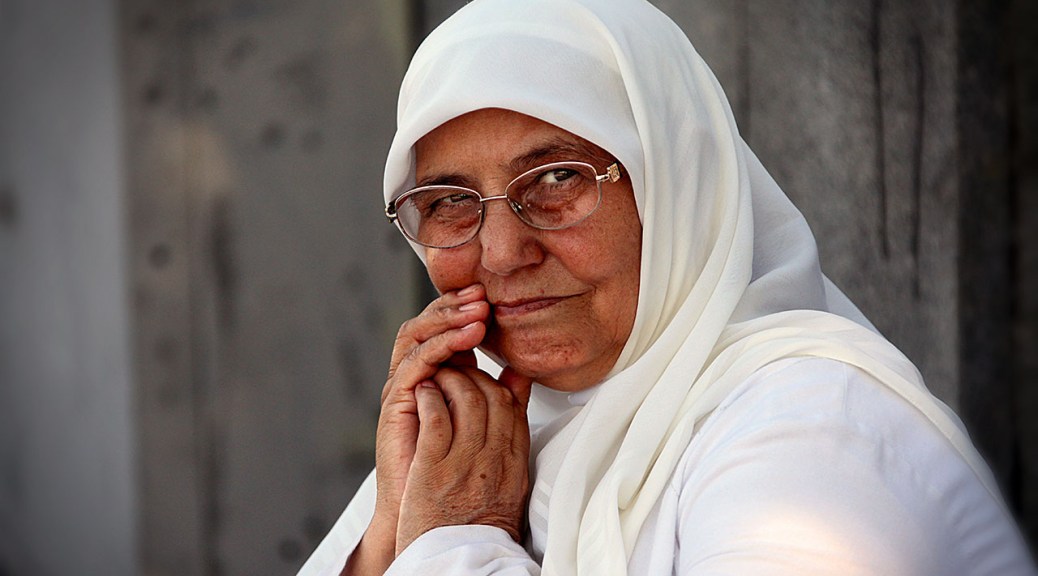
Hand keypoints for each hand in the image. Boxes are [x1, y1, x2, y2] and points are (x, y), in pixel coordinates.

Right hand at [347, 285, 489, 573]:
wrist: (429, 510)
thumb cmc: (454, 470)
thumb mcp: (485, 423)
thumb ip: (500, 395)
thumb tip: (519, 370)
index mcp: (435, 376)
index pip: (443, 328)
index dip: (463, 309)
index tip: (492, 298)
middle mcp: (415, 376)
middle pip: (427, 324)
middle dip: (454, 306)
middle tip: (482, 297)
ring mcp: (402, 387)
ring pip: (416, 336)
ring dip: (448, 321)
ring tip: (476, 314)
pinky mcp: (395, 402)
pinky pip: (414, 364)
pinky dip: (440, 347)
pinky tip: (464, 341)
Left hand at [395, 365, 532, 552]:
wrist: (456, 562)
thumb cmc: (476, 524)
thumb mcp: (509, 485)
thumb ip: (513, 442)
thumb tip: (519, 406)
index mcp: (514, 464)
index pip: (513, 406)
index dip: (496, 383)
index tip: (480, 378)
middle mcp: (495, 459)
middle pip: (493, 397)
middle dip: (473, 376)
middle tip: (456, 372)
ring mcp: (465, 463)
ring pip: (466, 400)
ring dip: (449, 380)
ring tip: (437, 379)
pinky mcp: (434, 468)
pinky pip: (436, 418)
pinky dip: (430, 398)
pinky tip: (423, 394)